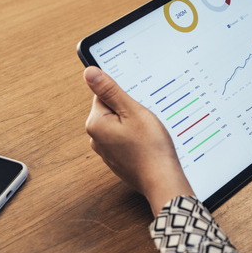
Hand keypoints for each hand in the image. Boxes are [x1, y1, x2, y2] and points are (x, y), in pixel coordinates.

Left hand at [84, 66, 193, 214]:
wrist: (162, 180)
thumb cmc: (150, 148)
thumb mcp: (132, 111)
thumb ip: (110, 91)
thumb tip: (89, 72)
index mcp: (95, 124)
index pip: (103, 95)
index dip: (124, 96)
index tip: (136, 104)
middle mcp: (96, 139)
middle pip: (111, 110)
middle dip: (129, 111)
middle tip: (144, 120)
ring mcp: (107, 151)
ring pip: (120, 126)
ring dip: (134, 125)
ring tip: (147, 133)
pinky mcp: (117, 160)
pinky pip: (124, 140)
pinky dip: (136, 139)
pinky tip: (147, 144)